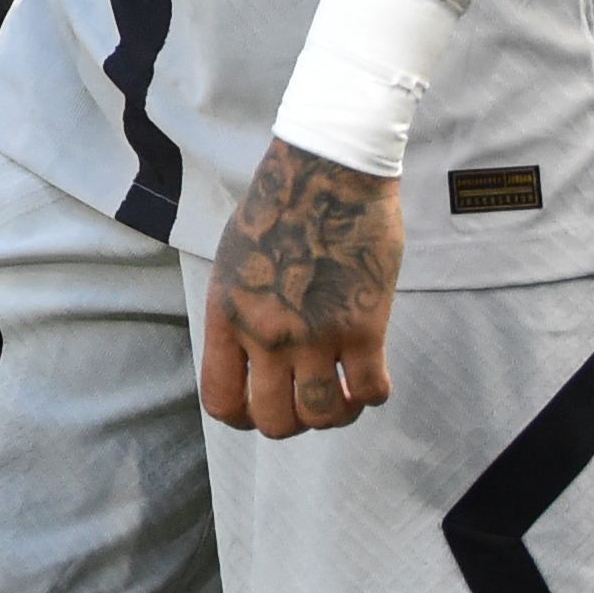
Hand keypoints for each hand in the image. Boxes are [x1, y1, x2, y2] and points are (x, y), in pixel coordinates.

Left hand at [204, 139, 399, 436]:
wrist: (325, 171)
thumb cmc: (278, 210)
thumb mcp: (232, 264)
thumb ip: (237, 316)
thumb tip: (250, 362)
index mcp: (226, 316)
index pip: (221, 401)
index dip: (244, 416)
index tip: (264, 406)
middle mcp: (266, 333)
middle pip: (275, 421)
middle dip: (293, 422)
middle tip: (308, 398)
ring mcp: (315, 335)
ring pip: (324, 417)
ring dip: (335, 413)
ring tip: (341, 390)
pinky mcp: (363, 328)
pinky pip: (371, 393)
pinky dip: (372, 394)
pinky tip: (369, 372)